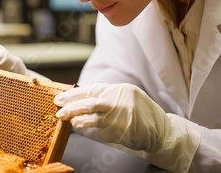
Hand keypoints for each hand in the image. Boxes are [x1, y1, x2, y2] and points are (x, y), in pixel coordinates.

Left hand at [54, 83, 199, 171]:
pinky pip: (100, 126)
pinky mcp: (122, 128)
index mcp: (121, 89)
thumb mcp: (126, 99)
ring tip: (66, 117)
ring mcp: (123, 113)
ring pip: (93, 112)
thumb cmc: (141, 115)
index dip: (75, 93)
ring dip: (76, 115)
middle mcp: (122, 98)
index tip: (61, 97)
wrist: (161, 131)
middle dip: (71, 104)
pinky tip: (78, 125)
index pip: (93, 89)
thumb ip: (107, 98)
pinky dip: (87, 125)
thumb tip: (80, 100)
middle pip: (91, 99)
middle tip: (59, 107)